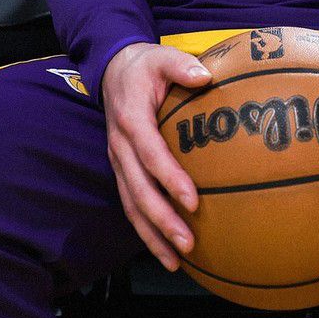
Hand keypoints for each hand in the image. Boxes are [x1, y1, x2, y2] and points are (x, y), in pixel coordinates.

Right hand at [101, 42, 211, 270]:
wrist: (112, 70)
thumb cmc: (144, 65)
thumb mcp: (162, 57)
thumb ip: (182, 65)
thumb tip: (206, 76)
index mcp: (131, 119)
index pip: (150, 154)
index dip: (169, 178)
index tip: (192, 200)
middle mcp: (120, 146)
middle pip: (138, 190)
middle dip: (161, 219)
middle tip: (188, 243)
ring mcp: (118, 161)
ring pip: (131, 204)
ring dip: (152, 234)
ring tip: (176, 260)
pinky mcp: (122, 169)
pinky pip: (131, 204)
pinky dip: (146, 229)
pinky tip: (165, 250)